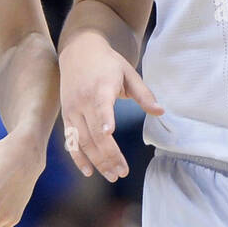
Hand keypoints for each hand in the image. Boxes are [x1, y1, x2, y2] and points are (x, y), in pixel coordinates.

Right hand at [58, 32, 163, 181]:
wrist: (78, 50)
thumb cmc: (108, 63)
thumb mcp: (128, 72)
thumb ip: (144, 94)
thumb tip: (161, 112)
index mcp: (101, 87)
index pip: (101, 105)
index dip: (105, 119)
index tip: (109, 132)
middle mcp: (83, 100)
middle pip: (94, 132)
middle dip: (108, 155)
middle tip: (123, 173)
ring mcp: (72, 110)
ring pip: (83, 141)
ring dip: (97, 161)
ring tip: (112, 176)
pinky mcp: (66, 116)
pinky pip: (70, 141)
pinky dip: (78, 157)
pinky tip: (89, 172)